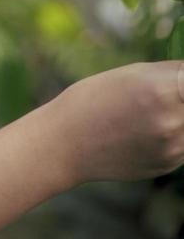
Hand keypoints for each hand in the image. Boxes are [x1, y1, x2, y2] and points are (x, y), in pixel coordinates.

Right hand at [52, 60, 183, 185]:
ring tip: (157, 108)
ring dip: (181, 115)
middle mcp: (173, 123)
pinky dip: (177, 132)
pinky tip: (149, 127)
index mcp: (163, 91)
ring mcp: (174, 149)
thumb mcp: (134, 73)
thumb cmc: (95, 97)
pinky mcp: (170, 165)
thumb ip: (175, 73)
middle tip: (169, 93)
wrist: (66, 143)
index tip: (179, 79)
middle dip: (182, 96)